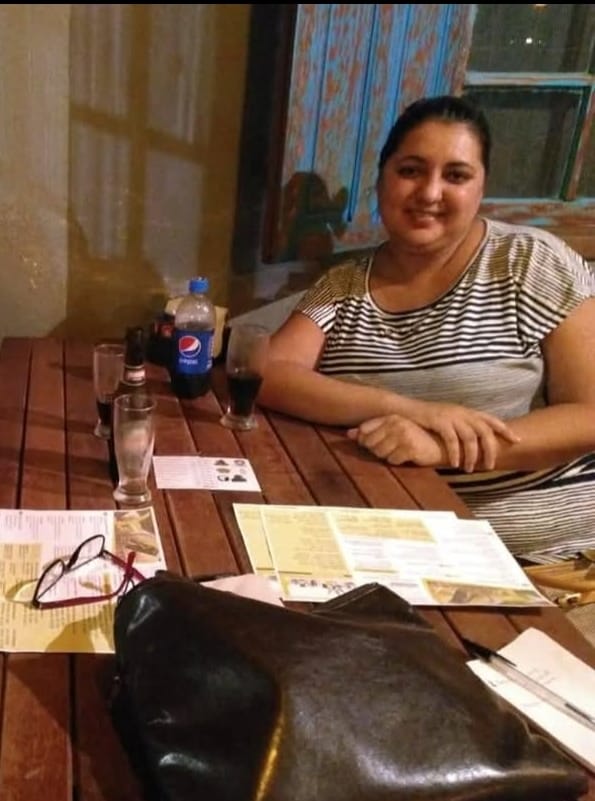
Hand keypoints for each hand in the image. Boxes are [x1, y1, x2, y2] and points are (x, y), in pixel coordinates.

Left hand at [347, 415, 443, 466]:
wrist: (439, 446)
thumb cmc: (414, 439)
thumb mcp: (393, 431)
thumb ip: (370, 431)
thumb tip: (349, 434)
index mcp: (391, 417)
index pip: (365, 430)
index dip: (366, 441)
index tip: (377, 443)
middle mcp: (396, 423)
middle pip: (370, 443)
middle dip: (378, 450)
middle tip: (393, 448)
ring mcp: (404, 435)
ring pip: (380, 453)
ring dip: (388, 456)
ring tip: (400, 451)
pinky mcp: (410, 447)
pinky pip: (392, 460)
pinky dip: (398, 461)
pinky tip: (407, 456)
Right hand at [400, 400, 519, 471]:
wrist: (404, 409)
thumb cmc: (426, 418)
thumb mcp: (449, 419)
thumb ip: (462, 427)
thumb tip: (477, 442)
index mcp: (466, 412)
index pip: (491, 419)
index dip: (505, 429)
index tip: (517, 440)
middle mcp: (461, 412)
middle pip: (484, 431)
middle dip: (490, 449)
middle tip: (490, 466)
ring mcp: (450, 416)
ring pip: (470, 437)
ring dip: (472, 455)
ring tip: (470, 469)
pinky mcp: (438, 421)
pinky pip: (452, 439)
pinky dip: (455, 453)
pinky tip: (455, 464)